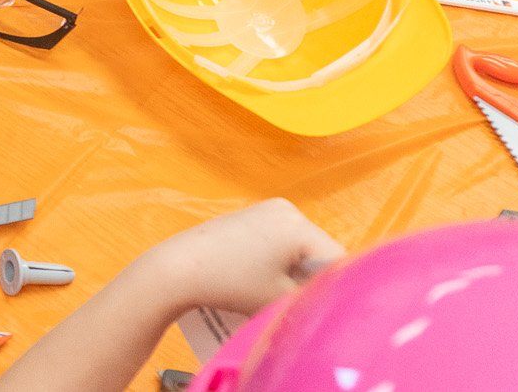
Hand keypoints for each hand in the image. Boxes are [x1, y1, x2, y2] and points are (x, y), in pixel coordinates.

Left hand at [133, 200, 344, 320]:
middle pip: (320, 251)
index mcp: (299, 225)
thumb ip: (314, 298)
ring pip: (302, 247)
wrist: (180, 267)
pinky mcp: (253, 215)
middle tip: (303, 303)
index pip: (337, 261)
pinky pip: (284, 240)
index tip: (324, 309)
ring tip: (282, 292)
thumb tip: (332, 300)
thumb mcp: (281, 299)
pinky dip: (283, 260)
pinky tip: (267, 277)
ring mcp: (268, 208)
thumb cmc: (232, 283)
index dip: (336, 289)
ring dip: (299, 270)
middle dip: (316, 278)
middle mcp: (288, 209)